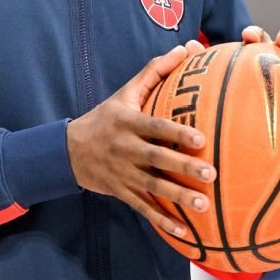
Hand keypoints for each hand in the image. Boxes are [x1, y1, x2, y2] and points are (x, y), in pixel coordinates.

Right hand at [66, 44, 217, 240]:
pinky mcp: (121, 192)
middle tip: (211, 173)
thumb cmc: (106, 118)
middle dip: (183, 167)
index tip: (200, 138)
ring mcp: (122, 173)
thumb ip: (155, 72)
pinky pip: (143, 208)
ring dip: (177, 197)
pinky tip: (184, 232)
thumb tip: (185, 48)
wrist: (68, 151)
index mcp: (127, 123)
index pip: (154, 127)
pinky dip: (162, 221)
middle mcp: (125, 149)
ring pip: (152, 187)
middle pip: (156, 159)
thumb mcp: (125, 94)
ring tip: (203, 204)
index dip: (176, 133)